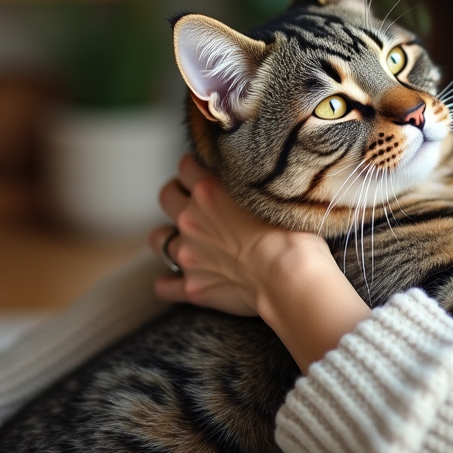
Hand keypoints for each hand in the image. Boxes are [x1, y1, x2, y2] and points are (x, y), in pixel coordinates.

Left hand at [150, 154, 328, 317]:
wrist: (289, 278)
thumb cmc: (293, 235)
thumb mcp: (277, 193)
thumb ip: (254, 183)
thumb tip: (259, 178)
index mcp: (209, 190)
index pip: (186, 166)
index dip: (195, 168)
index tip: (204, 172)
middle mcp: (191, 219)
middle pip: (167, 196)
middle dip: (177, 195)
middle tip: (193, 201)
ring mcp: (188, 254)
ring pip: (158, 238)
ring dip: (167, 235)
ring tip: (183, 238)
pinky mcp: (193, 286)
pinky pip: (165, 286)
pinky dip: (169, 283)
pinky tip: (178, 281)